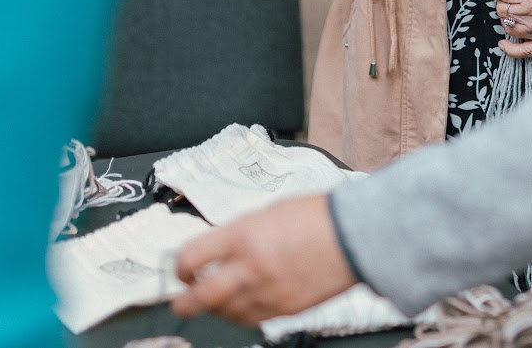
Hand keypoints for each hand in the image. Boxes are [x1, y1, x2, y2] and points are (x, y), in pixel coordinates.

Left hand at [172, 194, 356, 324]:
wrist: (353, 234)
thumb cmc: (316, 217)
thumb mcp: (267, 212)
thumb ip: (238, 233)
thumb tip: (216, 250)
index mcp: (243, 236)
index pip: (191, 257)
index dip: (178, 267)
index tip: (180, 270)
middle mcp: (251, 267)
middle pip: (199, 297)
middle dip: (183, 301)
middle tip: (181, 299)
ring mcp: (267, 292)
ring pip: (223, 313)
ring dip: (214, 308)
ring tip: (216, 299)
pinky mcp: (284, 309)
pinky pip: (250, 319)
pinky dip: (239, 314)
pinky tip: (241, 304)